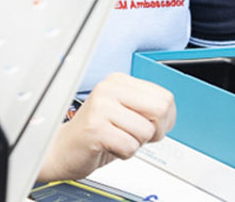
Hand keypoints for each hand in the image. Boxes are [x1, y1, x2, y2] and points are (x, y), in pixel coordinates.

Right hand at [36, 72, 174, 182]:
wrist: (66, 148)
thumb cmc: (98, 132)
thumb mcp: (126, 111)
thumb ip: (149, 107)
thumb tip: (168, 112)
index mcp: (118, 81)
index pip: (165, 97)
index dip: (162, 119)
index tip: (143, 123)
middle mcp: (108, 88)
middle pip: (160, 109)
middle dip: (154, 131)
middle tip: (133, 134)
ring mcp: (100, 106)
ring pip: (146, 131)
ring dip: (134, 143)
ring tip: (115, 138)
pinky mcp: (95, 127)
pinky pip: (130, 147)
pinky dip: (123, 154)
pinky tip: (108, 146)